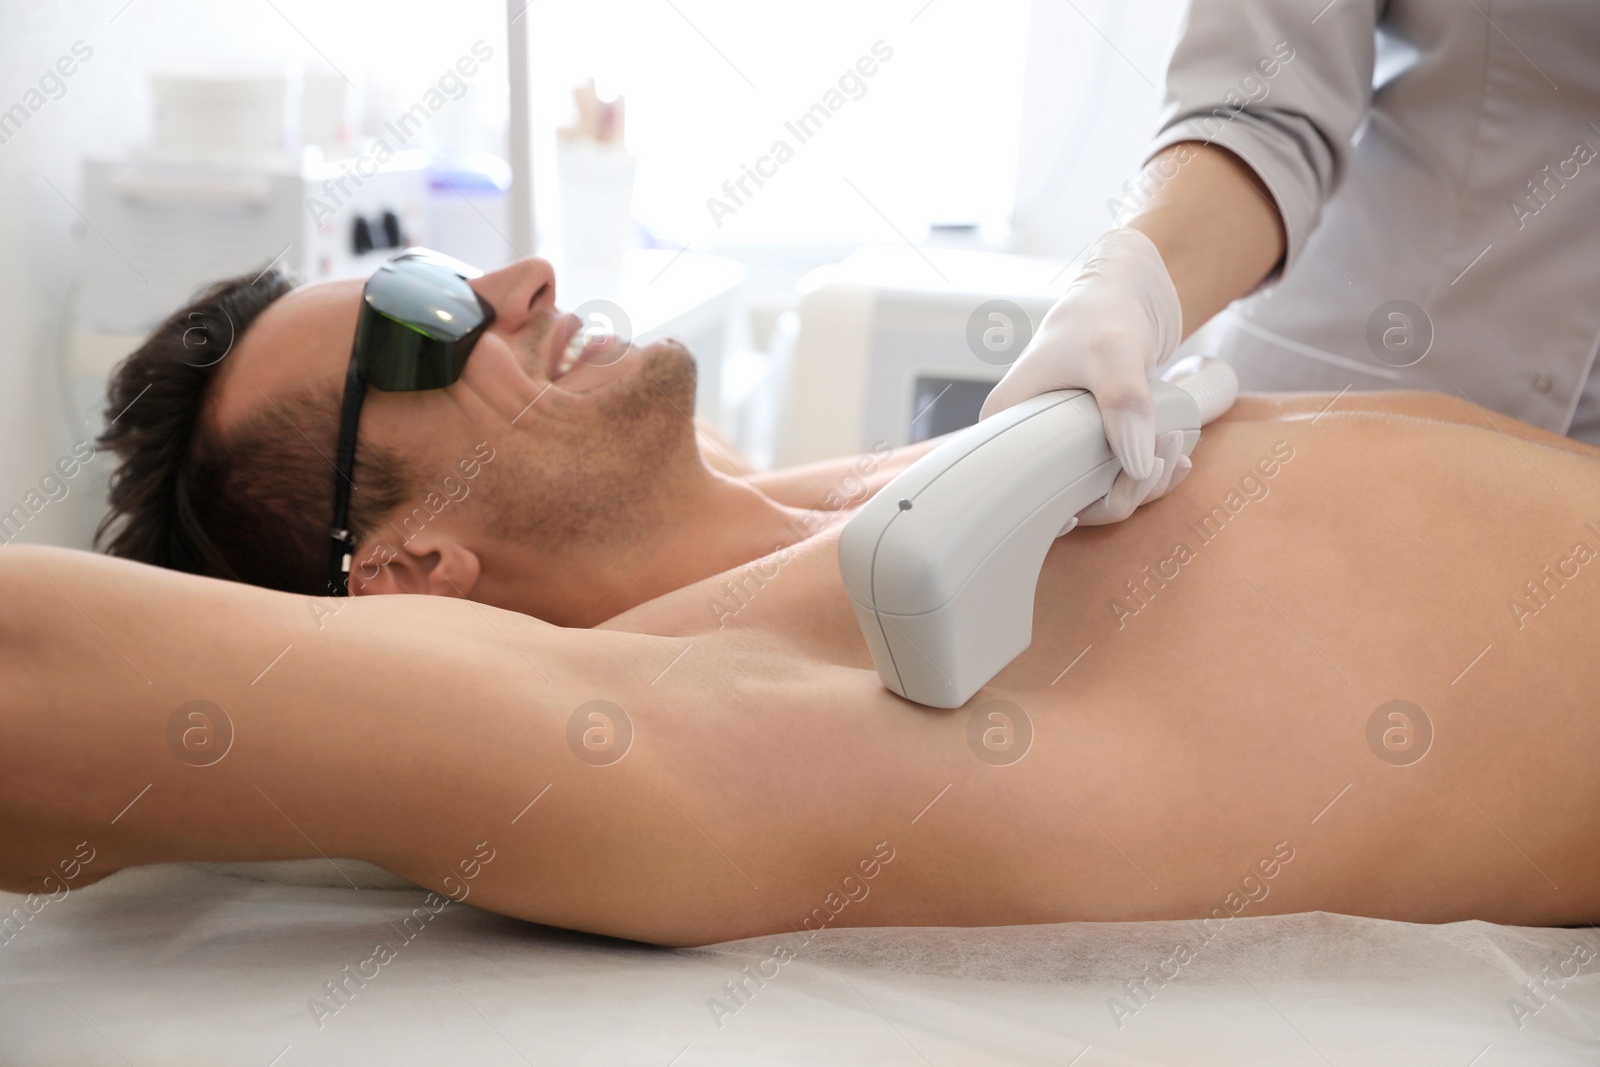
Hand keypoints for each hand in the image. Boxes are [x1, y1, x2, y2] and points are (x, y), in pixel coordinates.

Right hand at [980, 227, 1185, 525]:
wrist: (1126, 290)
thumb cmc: (1102, 312)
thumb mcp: (1113, 352)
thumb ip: (1123, 404)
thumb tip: (1137, 465)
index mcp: (1007, 424)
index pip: (1022, 495)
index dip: (1073, 504)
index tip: (1122, 473)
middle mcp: (1027, 441)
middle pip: (1069, 502)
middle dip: (1125, 489)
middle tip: (1163, 450)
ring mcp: (1060, 446)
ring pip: (1099, 496)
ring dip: (1146, 482)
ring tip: (1173, 441)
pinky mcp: (1090, 445)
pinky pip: (1117, 480)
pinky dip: (1151, 476)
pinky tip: (1177, 458)